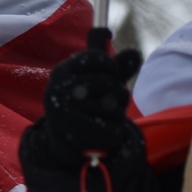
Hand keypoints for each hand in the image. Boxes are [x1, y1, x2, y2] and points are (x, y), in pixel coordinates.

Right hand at [42, 47, 141, 165]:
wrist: (64, 138)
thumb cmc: (85, 102)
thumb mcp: (98, 80)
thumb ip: (117, 66)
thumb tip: (134, 53)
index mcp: (61, 71)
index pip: (97, 58)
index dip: (113, 67)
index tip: (113, 77)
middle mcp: (57, 90)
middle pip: (107, 82)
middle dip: (120, 92)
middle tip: (116, 102)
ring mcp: (64, 113)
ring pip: (112, 106)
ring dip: (118, 112)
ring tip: (108, 117)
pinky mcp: (75, 135)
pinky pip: (113, 128)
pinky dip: (116, 131)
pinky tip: (105, 132)